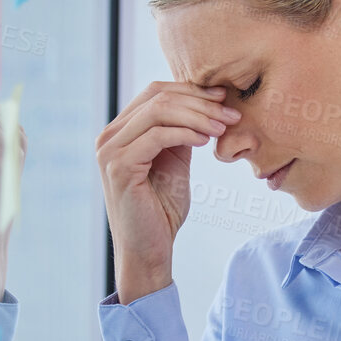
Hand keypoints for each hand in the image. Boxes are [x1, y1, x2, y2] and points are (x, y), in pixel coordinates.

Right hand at [95, 80, 240, 302]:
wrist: (149, 250)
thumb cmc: (162, 210)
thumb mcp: (175, 161)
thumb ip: (181, 132)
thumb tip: (205, 102)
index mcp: (120, 131)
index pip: (155, 92)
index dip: (192, 90)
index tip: (225, 98)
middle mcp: (109, 136)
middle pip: (157, 97)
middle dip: (200, 101)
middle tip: (231, 113)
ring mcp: (110, 150)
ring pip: (158, 111)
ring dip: (198, 115)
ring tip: (224, 126)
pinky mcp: (118, 167)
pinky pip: (157, 136)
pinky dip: (186, 132)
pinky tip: (206, 140)